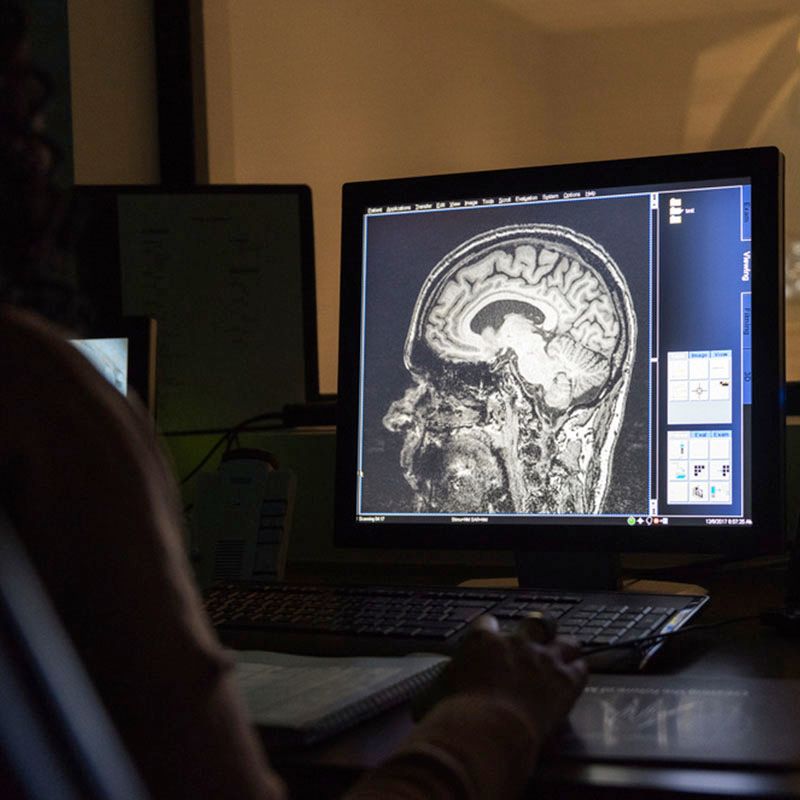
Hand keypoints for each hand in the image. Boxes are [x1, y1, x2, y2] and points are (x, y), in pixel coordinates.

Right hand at [415, 614, 586, 741]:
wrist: (488, 729)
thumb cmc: (455, 712)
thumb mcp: (433, 693)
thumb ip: (436, 687)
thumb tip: (421, 700)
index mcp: (482, 640)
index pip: (488, 622)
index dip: (489, 630)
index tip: (490, 638)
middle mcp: (515, 642)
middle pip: (533, 623)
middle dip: (535, 631)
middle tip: (533, 642)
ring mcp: (544, 659)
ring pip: (564, 640)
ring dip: (563, 648)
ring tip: (563, 655)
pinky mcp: (566, 680)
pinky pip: (580, 666)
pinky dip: (579, 671)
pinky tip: (577, 676)